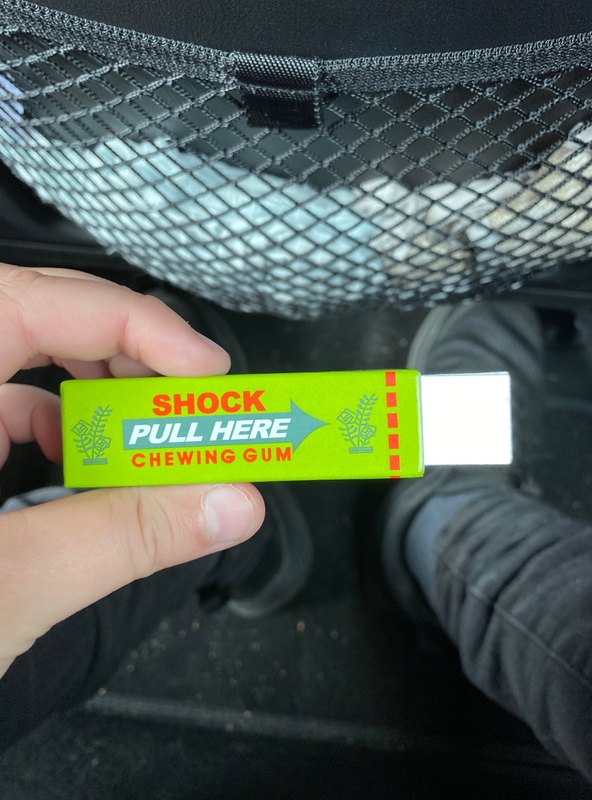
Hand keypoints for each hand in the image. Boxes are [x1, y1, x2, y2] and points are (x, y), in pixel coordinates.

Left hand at [0, 264, 263, 677]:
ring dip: (97, 394)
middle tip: (189, 403)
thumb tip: (231, 504)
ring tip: (151, 435)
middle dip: (123, 356)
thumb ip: (126, 538)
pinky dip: (64, 433)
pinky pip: (10, 413)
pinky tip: (91, 468)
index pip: (32, 302)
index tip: (204, 372)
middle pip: (35, 320)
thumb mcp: (7, 588)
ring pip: (26, 366)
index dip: (132, 323)